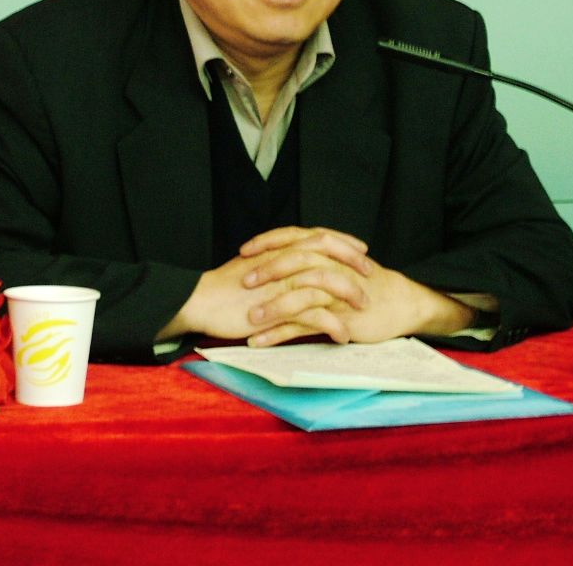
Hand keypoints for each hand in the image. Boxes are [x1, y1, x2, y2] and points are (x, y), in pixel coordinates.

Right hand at [155, 239, 369, 343]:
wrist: (201, 301)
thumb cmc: (224, 287)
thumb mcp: (254, 267)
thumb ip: (275, 263)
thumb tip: (290, 263)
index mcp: (279, 249)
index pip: (319, 236)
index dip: (343, 242)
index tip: (360, 249)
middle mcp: (284, 261)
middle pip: (329, 254)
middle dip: (353, 264)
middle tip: (371, 274)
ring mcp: (283, 283)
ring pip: (327, 283)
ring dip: (349, 295)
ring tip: (363, 309)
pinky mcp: (279, 308)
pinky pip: (315, 315)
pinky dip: (333, 325)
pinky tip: (342, 335)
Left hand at [238, 227, 478, 346]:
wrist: (400, 303)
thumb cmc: (366, 284)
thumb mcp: (339, 263)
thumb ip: (314, 258)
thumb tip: (282, 257)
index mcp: (329, 250)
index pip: (293, 237)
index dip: (267, 242)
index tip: (243, 250)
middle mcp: (332, 266)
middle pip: (295, 262)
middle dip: (267, 271)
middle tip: (243, 282)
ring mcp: (336, 293)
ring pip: (300, 295)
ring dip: (272, 307)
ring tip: (249, 319)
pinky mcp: (339, 317)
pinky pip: (305, 325)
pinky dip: (280, 334)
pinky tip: (260, 341)